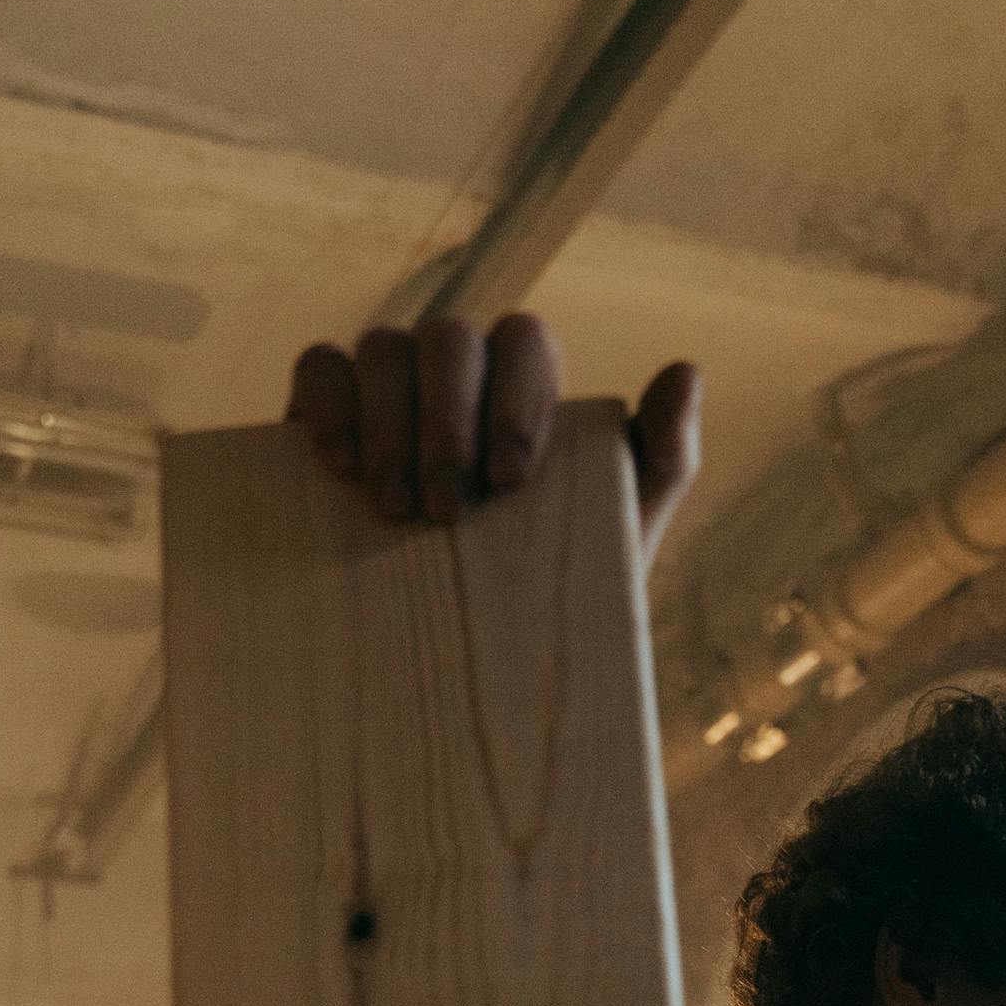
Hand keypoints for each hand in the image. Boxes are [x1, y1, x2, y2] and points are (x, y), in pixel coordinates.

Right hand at [285, 314, 700, 569]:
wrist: (468, 666)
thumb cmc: (549, 591)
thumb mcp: (618, 536)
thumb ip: (662, 459)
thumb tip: (685, 371)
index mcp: (525, 382)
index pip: (524, 339)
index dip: (516, 397)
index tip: (508, 481)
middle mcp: (457, 368)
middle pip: (449, 339)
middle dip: (447, 421)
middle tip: (446, 510)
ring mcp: (389, 383)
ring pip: (383, 346)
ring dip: (388, 423)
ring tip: (394, 508)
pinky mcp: (325, 409)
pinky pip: (320, 367)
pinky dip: (328, 403)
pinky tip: (339, 468)